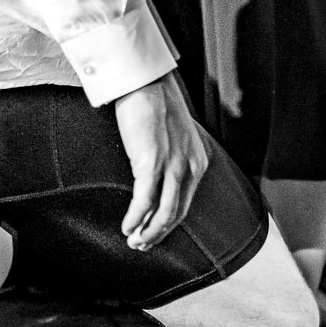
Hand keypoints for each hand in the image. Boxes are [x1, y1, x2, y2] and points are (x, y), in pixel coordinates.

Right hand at [113, 74, 206, 250]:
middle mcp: (190, 167)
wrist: (145, 82)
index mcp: (197, 161)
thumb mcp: (173, 135)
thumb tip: (155, 175)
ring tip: (134, 240)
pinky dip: (137, 218)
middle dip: (158, 234)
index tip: (154, 233)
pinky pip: (145, 201)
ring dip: (148, 232)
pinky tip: (128, 226)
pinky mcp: (151, 163)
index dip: (168, 224)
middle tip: (142, 245)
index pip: (185, 203)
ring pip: (164, 213)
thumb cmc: (155, 103)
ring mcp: (172, 166)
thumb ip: (172, 156)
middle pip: (177, 214)